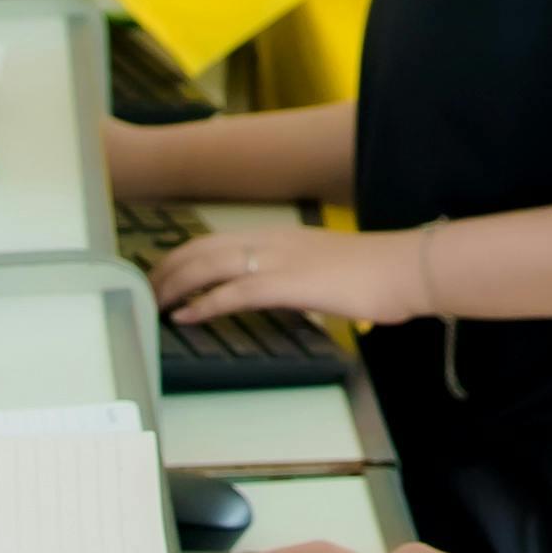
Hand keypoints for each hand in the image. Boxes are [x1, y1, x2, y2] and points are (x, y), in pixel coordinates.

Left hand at [156, 222, 414, 330]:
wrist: (404, 269)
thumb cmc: (376, 274)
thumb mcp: (326, 270)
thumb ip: (299, 277)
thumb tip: (286, 294)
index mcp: (281, 237)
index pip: (218, 240)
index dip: (186, 254)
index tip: (166, 270)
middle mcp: (272, 241)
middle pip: (203, 248)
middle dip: (169, 267)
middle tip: (147, 287)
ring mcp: (278, 260)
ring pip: (209, 265)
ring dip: (176, 284)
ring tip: (155, 302)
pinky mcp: (286, 284)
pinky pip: (232, 292)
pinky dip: (203, 303)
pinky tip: (186, 316)